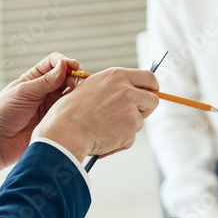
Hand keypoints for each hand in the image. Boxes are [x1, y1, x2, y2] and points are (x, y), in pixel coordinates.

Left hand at [0, 52, 82, 167]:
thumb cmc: (3, 113)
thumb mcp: (23, 92)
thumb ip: (45, 81)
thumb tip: (64, 65)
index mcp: (34, 78)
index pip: (53, 63)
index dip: (64, 62)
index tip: (72, 66)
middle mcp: (45, 89)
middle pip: (66, 76)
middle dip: (74, 75)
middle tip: (75, 82)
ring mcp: (51, 104)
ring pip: (71, 92)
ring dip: (77, 89)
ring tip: (77, 93)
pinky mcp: (56, 119)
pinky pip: (70, 109)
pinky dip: (76, 104)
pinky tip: (77, 105)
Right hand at [33, 66, 159, 160]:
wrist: (64, 132)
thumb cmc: (69, 112)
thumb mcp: (90, 88)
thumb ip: (111, 87)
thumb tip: (127, 91)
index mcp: (116, 76)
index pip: (148, 77)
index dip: (152, 88)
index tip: (150, 94)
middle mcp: (127, 90)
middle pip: (153, 99)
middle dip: (146, 109)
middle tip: (132, 116)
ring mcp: (130, 110)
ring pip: (139, 121)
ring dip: (127, 127)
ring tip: (103, 129)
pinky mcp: (130, 129)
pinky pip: (130, 137)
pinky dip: (120, 141)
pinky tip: (102, 138)